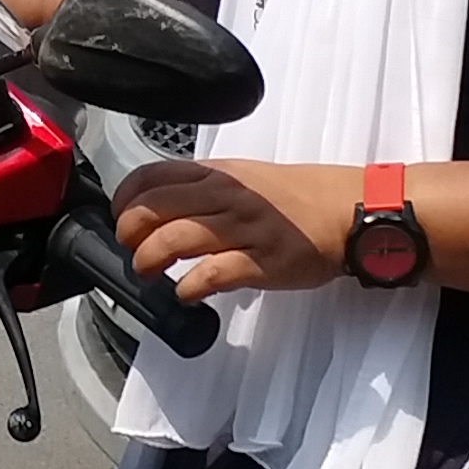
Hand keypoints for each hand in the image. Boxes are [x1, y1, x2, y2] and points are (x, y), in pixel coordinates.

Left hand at [117, 159, 359, 300]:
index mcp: (219, 174)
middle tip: (131, 249)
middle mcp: (227, 197)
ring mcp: (246, 228)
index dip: (126, 200)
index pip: (153, 176)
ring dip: (150, 259)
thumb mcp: (245, 178)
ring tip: (148, 272)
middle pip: (156, 208)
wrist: (347, 211)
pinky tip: (185, 294)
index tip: (121, 218)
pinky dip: (190, 287)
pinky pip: (215, 273)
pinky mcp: (264, 261)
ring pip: (178, 238)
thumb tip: (162, 209)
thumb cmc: (296, 199)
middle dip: (131, 233)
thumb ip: (204, 189)